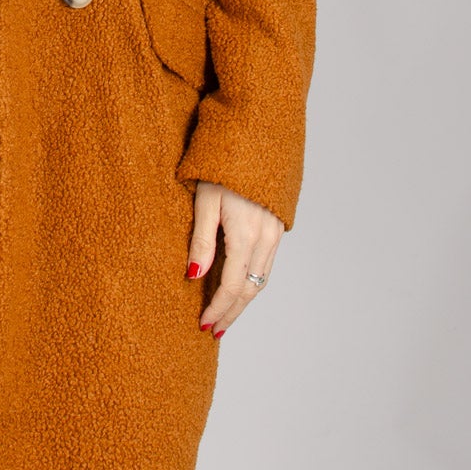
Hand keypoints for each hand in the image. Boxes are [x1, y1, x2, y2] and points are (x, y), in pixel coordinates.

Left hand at [185, 181, 282, 335]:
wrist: (256, 138)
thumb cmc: (223, 166)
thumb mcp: (205, 201)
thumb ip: (201, 241)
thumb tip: (193, 277)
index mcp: (245, 234)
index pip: (231, 285)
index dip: (217, 308)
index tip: (203, 325)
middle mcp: (265, 238)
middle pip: (249, 289)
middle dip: (231, 313)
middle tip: (214, 331)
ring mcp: (275, 233)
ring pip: (260, 279)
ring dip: (243, 301)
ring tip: (225, 316)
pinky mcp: (277, 228)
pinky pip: (266, 265)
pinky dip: (253, 283)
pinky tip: (240, 288)